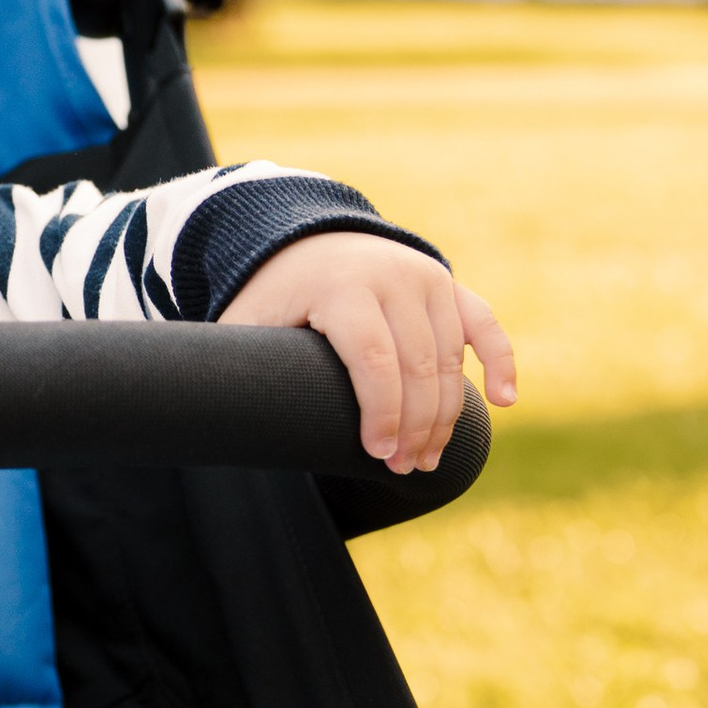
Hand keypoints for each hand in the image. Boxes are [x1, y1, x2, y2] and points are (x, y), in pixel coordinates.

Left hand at [222, 232, 515, 473]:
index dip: (381, 413)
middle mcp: (393, 277)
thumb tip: (201, 417)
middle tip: (401, 468)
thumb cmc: (272, 296)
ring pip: (451, 359)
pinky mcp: (449, 284)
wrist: (306, 239)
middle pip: (419, 367)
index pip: (374, 359)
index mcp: (342, 287)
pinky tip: (506, 402)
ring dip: (446, 416)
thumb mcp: (246, 321)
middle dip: (414, 426)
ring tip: (427, 457)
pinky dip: (501, 362)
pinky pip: (484, 325)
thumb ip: (233, 362)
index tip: (376, 454)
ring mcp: (427, 278)